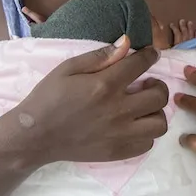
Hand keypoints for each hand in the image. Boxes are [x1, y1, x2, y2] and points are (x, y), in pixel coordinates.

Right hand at [16, 36, 167, 165]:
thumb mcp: (68, 69)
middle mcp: (117, 110)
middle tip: (147, 84)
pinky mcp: (117, 152)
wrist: (35, 136)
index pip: (141, 64)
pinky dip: (146, 133)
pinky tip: (134, 125)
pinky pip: (147, 144)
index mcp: (104, 85)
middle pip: (159, 96)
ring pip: (160, 123)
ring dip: (156, 112)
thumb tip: (126, 42)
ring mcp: (120, 134)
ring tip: (143, 108)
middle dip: (158, 85)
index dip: (150, 55)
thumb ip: (99, 56)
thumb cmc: (48, 97)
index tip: (151, 54)